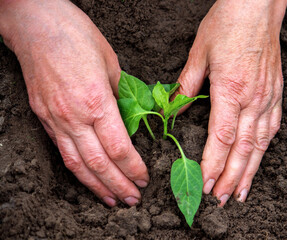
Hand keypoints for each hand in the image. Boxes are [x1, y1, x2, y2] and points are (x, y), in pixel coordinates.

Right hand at [0, 0, 147, 206]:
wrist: (36, 24)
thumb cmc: (77, 37)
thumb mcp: (112, 63)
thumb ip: (122, 96)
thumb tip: (132, 119)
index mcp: (96, 101)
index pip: (118, 148)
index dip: (133, 168)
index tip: (144, 178)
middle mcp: (73, 116)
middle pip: (99, 163)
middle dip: (118, 185)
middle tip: (134, 200)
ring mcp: (55, 118)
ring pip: (77, 164)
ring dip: (96, 186)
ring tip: (113, 200)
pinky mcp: (43, 117)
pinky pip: (62, 151)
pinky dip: (77, 170)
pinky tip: (88, 178)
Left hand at [176, 0, 286, 205]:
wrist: (258, 7)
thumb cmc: (228, 25)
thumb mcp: (199, 52)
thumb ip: (186, 85)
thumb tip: (172, 109)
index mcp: (230, 89)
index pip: (222, 137)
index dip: (214, 164)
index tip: (206, 184)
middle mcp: (252, 98)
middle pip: (243, 148)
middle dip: (231, 178)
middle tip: (223, 200)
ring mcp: (268, 97)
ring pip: (260, 143)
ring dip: (250, 171)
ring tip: (242, 193)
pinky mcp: (276, 93)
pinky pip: (273, 127)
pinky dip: (265, 149)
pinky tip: (259, 161)